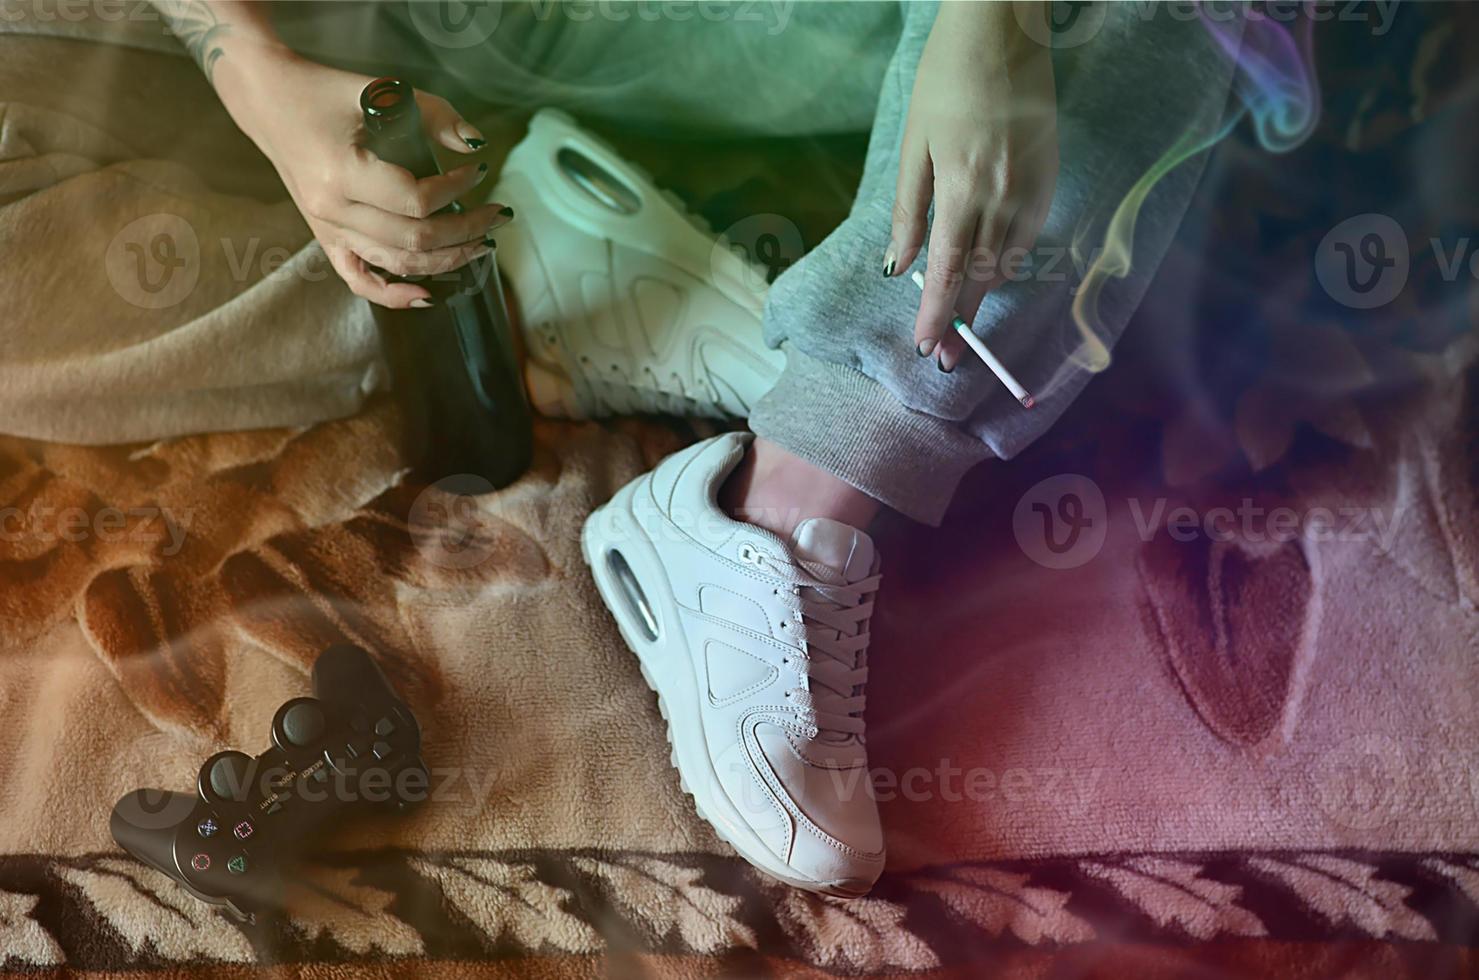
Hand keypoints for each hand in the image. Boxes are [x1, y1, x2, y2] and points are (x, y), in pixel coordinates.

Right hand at [219, 50, 512, 307]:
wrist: (268, 99)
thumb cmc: (324, 91)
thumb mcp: (380, 91)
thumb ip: (434, 116)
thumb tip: (477, 146)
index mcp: (341, 172)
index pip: (417, 201)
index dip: (458, 190)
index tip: (479, 171)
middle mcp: (331, 210)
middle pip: (414, 240)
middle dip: (466, 231)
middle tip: (497, 216)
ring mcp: (325, 229)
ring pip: (396, 264)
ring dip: (446, 261)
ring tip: (482, 245)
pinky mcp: (324, 237)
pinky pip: (358, 280)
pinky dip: (393, 294)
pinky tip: (428, 297)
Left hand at [886, 2, 1058, 369]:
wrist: (1003, 31)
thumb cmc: (946, 80)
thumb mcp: (914, 145)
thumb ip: (909, 211)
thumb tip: (899, 265)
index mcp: (963, 191)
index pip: (950, 272)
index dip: (938, 316)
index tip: (928, 349)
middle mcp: (1003, 198)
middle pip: (982, 277)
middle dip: (961, 321)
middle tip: (945, 356)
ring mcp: (1033, 188)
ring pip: (1008, 262)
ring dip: (986, 298)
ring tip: (964, 327)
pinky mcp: (1050, 177)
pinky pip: (1029, 236)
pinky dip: (1009, 262)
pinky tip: (993, 275)